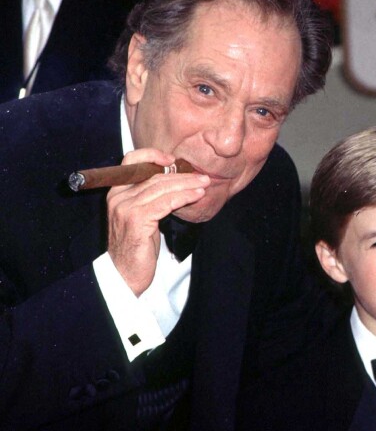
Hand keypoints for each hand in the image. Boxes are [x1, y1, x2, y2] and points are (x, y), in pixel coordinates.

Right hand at [106, 148, 209, 295]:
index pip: (131, 161)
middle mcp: (118, 196)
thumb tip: (177, 181)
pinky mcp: (136, 220)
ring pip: (162, 187)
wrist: (124, 275)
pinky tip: (197, 196)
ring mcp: (125, 208)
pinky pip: (165, 203)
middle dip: (182, 175)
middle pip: (154, 175)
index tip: (173, 160)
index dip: (153, 155)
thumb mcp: (143, 216)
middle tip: (203, 177)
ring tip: (205, 184)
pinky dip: (184, 197)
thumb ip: (151, 197)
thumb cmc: (137, 247)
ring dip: (187, 185)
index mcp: (117, 192)